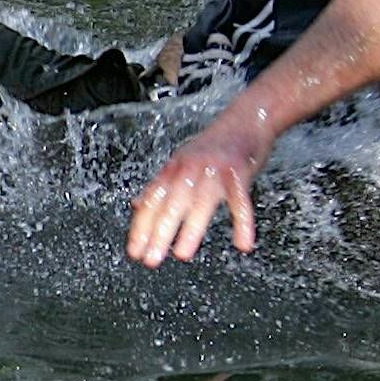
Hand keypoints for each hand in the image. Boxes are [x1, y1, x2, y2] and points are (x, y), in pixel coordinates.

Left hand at [126, 114, 271, 266]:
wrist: (245, 120)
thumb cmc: (213, 147)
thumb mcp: (181, 162)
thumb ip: (161, 186)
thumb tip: (137, 206)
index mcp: (173, 169)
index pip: (151, 201)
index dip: (141, 227)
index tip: (135, 252)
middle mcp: (188, 169)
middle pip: (170, 203)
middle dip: (158, 233)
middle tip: (150, 260)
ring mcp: (214, 170)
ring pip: (200, 203)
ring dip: (190, 229)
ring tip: (181, 254)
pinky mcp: (239, 172)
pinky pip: (241, 201)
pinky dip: (243, 223)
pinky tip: (243, 244)